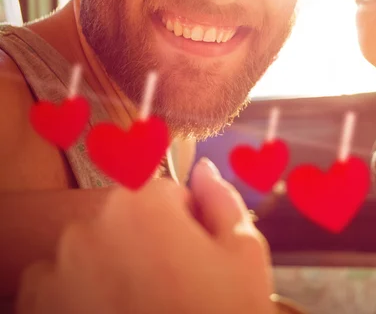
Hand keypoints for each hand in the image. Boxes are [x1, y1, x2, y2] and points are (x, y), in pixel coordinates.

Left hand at [16, 159, 276, 313]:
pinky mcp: (36, 307)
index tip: (194, 258)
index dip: (187, 225)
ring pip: (94, 249)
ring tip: (142, 306)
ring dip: (112, 267)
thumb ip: (221, 199)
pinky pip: (58, 283)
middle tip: (172, 288)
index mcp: (143, 204)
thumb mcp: (243, 253)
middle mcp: (90, 227)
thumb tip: (204, 170)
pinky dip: (78, 295)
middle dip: (148, 243)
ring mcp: (57, 270)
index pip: (167, 193)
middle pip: (127, 219)